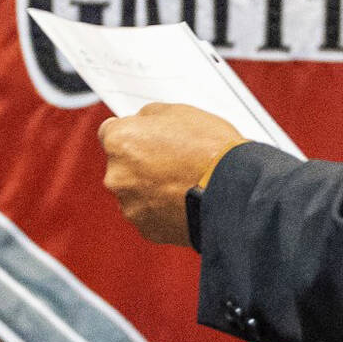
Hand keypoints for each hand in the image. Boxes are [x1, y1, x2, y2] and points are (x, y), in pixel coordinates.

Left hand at [100, 105, 243, 244]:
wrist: (233, 192)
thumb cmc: (210, 150)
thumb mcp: (178, 112)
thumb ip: (149, 117)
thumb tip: (141, 123)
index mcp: (119, 142)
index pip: (109, 133)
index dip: (131, 133)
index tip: (144, 137)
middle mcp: (116, 176)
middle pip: (121, 165)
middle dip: (141, 162)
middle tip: (172, 160)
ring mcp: (130, 205)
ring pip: (135, 192)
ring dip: (151, 187)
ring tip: (183, 182)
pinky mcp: (147, 229)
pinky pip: (150, 214)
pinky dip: (162, 209)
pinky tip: (184, 200)